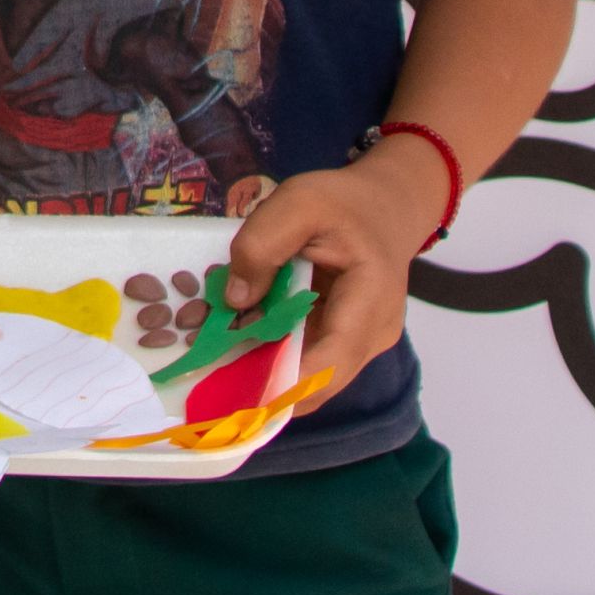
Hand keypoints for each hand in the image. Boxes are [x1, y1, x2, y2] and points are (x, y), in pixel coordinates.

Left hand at [221, 138, 451, 412]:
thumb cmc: (344, 203)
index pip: (329, 363)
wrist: (385, 205)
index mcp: (371, 302)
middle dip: (262, 379)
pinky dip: (275, 353)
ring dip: (264, 368)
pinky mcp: (346, 342)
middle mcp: (373, 337)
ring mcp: (362, 345)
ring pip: (309, 376)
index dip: (282, 385)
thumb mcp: (298, 202)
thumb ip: (262, 244)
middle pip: (316, 381)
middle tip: (209, 370)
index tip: (232, 391)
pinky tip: (242, 335)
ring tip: (218, 350)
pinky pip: (308, 360)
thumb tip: (235, 301)